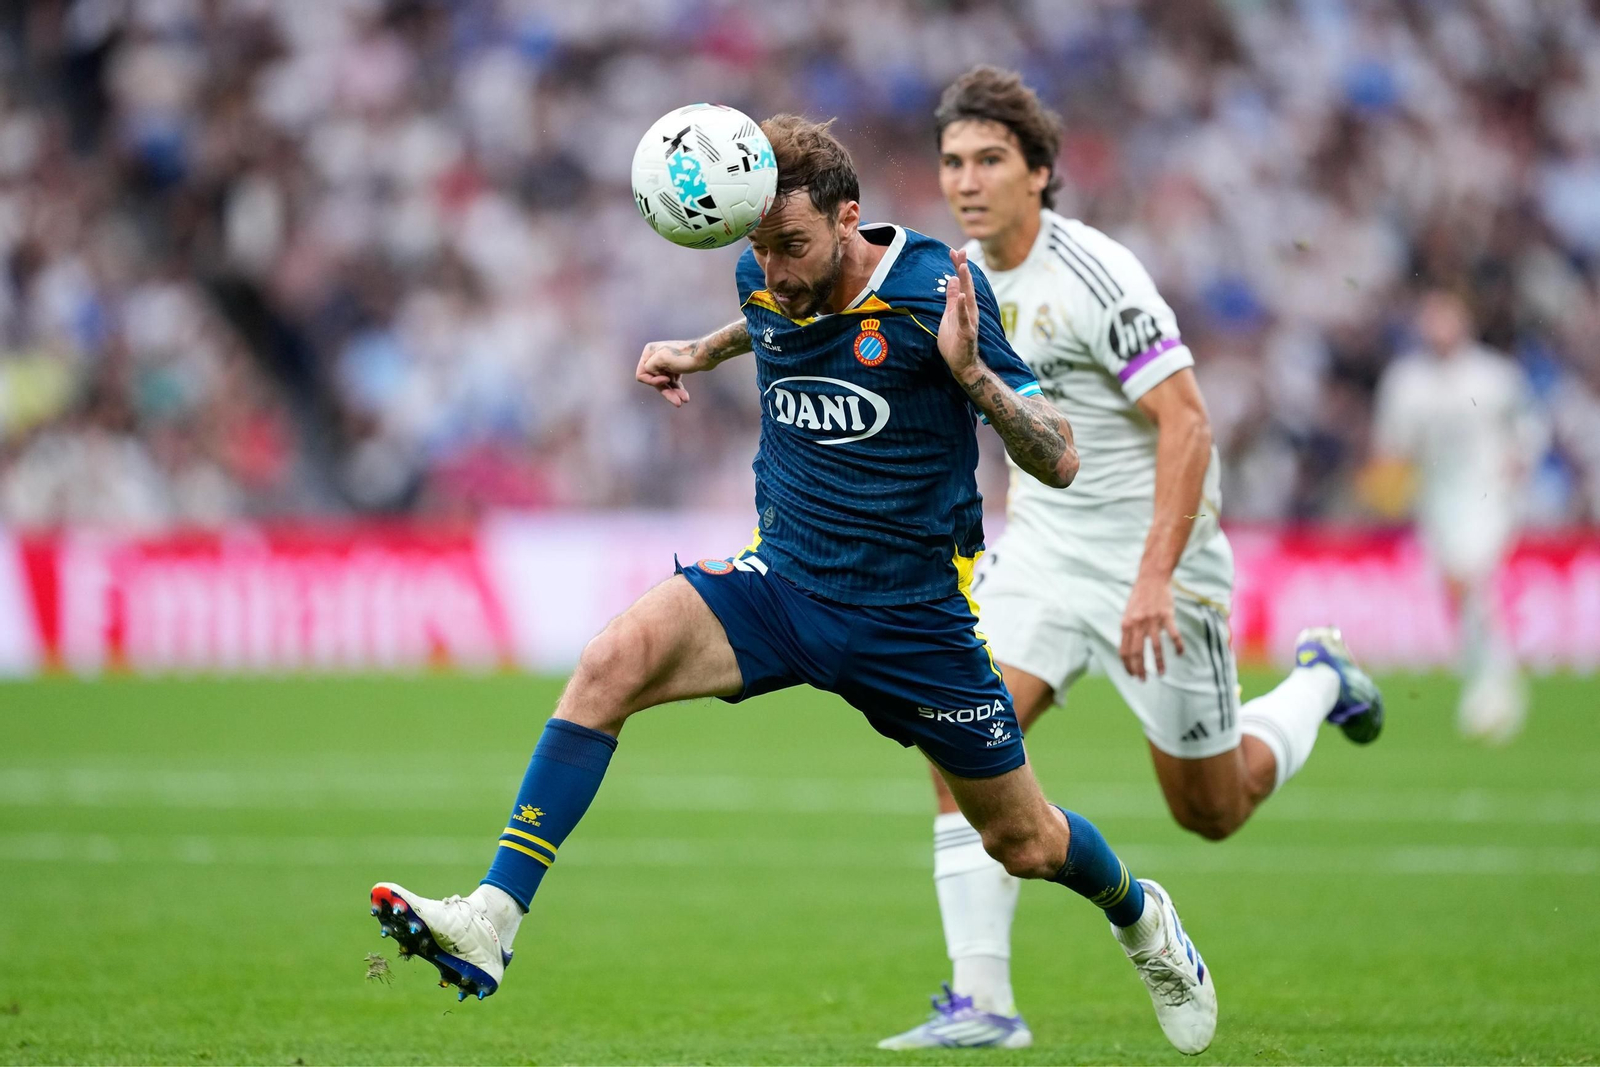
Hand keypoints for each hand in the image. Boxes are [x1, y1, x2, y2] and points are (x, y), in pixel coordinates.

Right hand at [636, 339, 705, 406]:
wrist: (705, 355)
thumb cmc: (684, 356)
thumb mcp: (662, 359)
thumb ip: (649, 366)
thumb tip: (649, 373)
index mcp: (650, 352)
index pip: (642, 374)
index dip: (652, 380)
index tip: (666, 379)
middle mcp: (655, 358)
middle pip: (654, 381)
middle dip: (666, 391)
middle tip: (678, 402)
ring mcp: (665, 364)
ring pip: (664, 385)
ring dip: (673, 393)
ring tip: (684, 400)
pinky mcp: (675, 370)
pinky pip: (672, 384)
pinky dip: (678, 390)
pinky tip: (685, 397)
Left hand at [937, 249, 980, 380]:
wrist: (962, 364)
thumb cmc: (955, 341)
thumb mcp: (950, 315)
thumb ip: (952, 298)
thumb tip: (953, 280)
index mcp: (965, 306)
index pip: (962, 282)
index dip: (958, 267)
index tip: (954, 251)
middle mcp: (970, 311)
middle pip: (967, 286)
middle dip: (963, 268)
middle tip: (960, 251)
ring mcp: (970, 321)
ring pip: (968, 299)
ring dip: (966, 283)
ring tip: (963, 267)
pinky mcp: (967, 333)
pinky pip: (965, 318)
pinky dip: (964, 307)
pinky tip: (963, 296)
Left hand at [1120, 575, 1183, 680]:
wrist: (1151, 578)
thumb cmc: (1139, 597)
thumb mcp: (1128, 614)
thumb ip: (1128, 630)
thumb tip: (1127, 650)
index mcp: (1126, 625)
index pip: (1124, 651)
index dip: (1127, 666)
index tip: (1132, 675)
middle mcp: (1137, 624)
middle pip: (1137, 653)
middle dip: (1140, 669)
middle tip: (1144, 680)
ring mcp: (1152, 620)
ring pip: (1155, 647)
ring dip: (1158, 663)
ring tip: (1162, 673)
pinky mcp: (1166, 615)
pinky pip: (1173, 635)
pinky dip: (1177, 646)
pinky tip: (1180, 653)